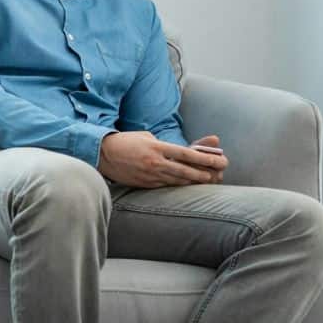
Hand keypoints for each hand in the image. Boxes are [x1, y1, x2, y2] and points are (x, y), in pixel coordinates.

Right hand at [99, 131, 228, 187]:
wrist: (102, 154)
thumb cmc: (126, 142)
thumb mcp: (147, 136)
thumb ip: (166, 144)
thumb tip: (185, 151)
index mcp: (156, 147)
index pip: (187, 154)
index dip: (205, 158)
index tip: (220, 160)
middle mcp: (154, 163)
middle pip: (186, 170)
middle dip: (205, 173)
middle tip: (219, 173)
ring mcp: (149, 175)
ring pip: (178, 180)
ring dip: (194, 181)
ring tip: (208, 180)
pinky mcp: (144, 184)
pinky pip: (166, 186)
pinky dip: (179, 185)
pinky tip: (188, 184)